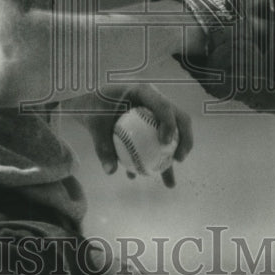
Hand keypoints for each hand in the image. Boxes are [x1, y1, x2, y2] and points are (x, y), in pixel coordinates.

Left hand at [72, 83, 192, 188]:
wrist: (89, 106)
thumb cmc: (92, 109)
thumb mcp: (94, 125)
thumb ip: (102, 146)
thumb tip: (110, 171)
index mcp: (143, 91)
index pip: (163, 105)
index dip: (169, 123)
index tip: (165, 143)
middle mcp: (154, 101)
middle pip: (178, 117)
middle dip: (184, 139)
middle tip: (177, 159)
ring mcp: (156, 113)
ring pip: (174, 133)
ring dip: (175, 156)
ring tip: (169, 182)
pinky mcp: (153, 126)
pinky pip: (160, 144)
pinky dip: (158, 161)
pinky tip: (150, 178)